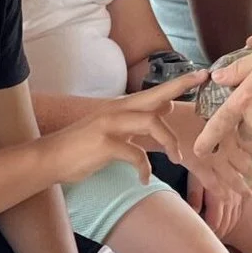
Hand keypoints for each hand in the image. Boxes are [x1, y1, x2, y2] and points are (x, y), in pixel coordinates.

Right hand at [50, 70, 203, 184]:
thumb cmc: (81, 148)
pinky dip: (145, 168)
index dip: (178, 83)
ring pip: (151, 123)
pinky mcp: (104, 144)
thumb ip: (137, 120)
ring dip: (170, 141)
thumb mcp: (112, 130)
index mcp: (119, 108)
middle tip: (203, 78)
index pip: (154, 92)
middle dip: (180, 86)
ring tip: (177, 159)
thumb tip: (165, 105)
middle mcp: (116, 111)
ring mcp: (109, 125)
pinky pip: (136, 154)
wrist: (49, 158)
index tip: (201, 73)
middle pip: (155, 95)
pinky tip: (144, 179)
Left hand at [183, 161, 246, 239]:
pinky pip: (239, 209)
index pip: (214, 222)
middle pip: (226, 223)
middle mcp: (231, 196)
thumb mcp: (195, 173)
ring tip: (217, 235)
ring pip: (234, 217)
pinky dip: (233, 219)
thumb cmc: (201, 155)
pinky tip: (227, 223)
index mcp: (218, 195)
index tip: (200, 237)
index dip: (208, 232)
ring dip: (226, 228)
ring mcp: (238, 193)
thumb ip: (195, 194)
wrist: (221, 143)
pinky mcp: (241, 187)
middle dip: (218, 234)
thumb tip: (193, 213)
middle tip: (208, 240)